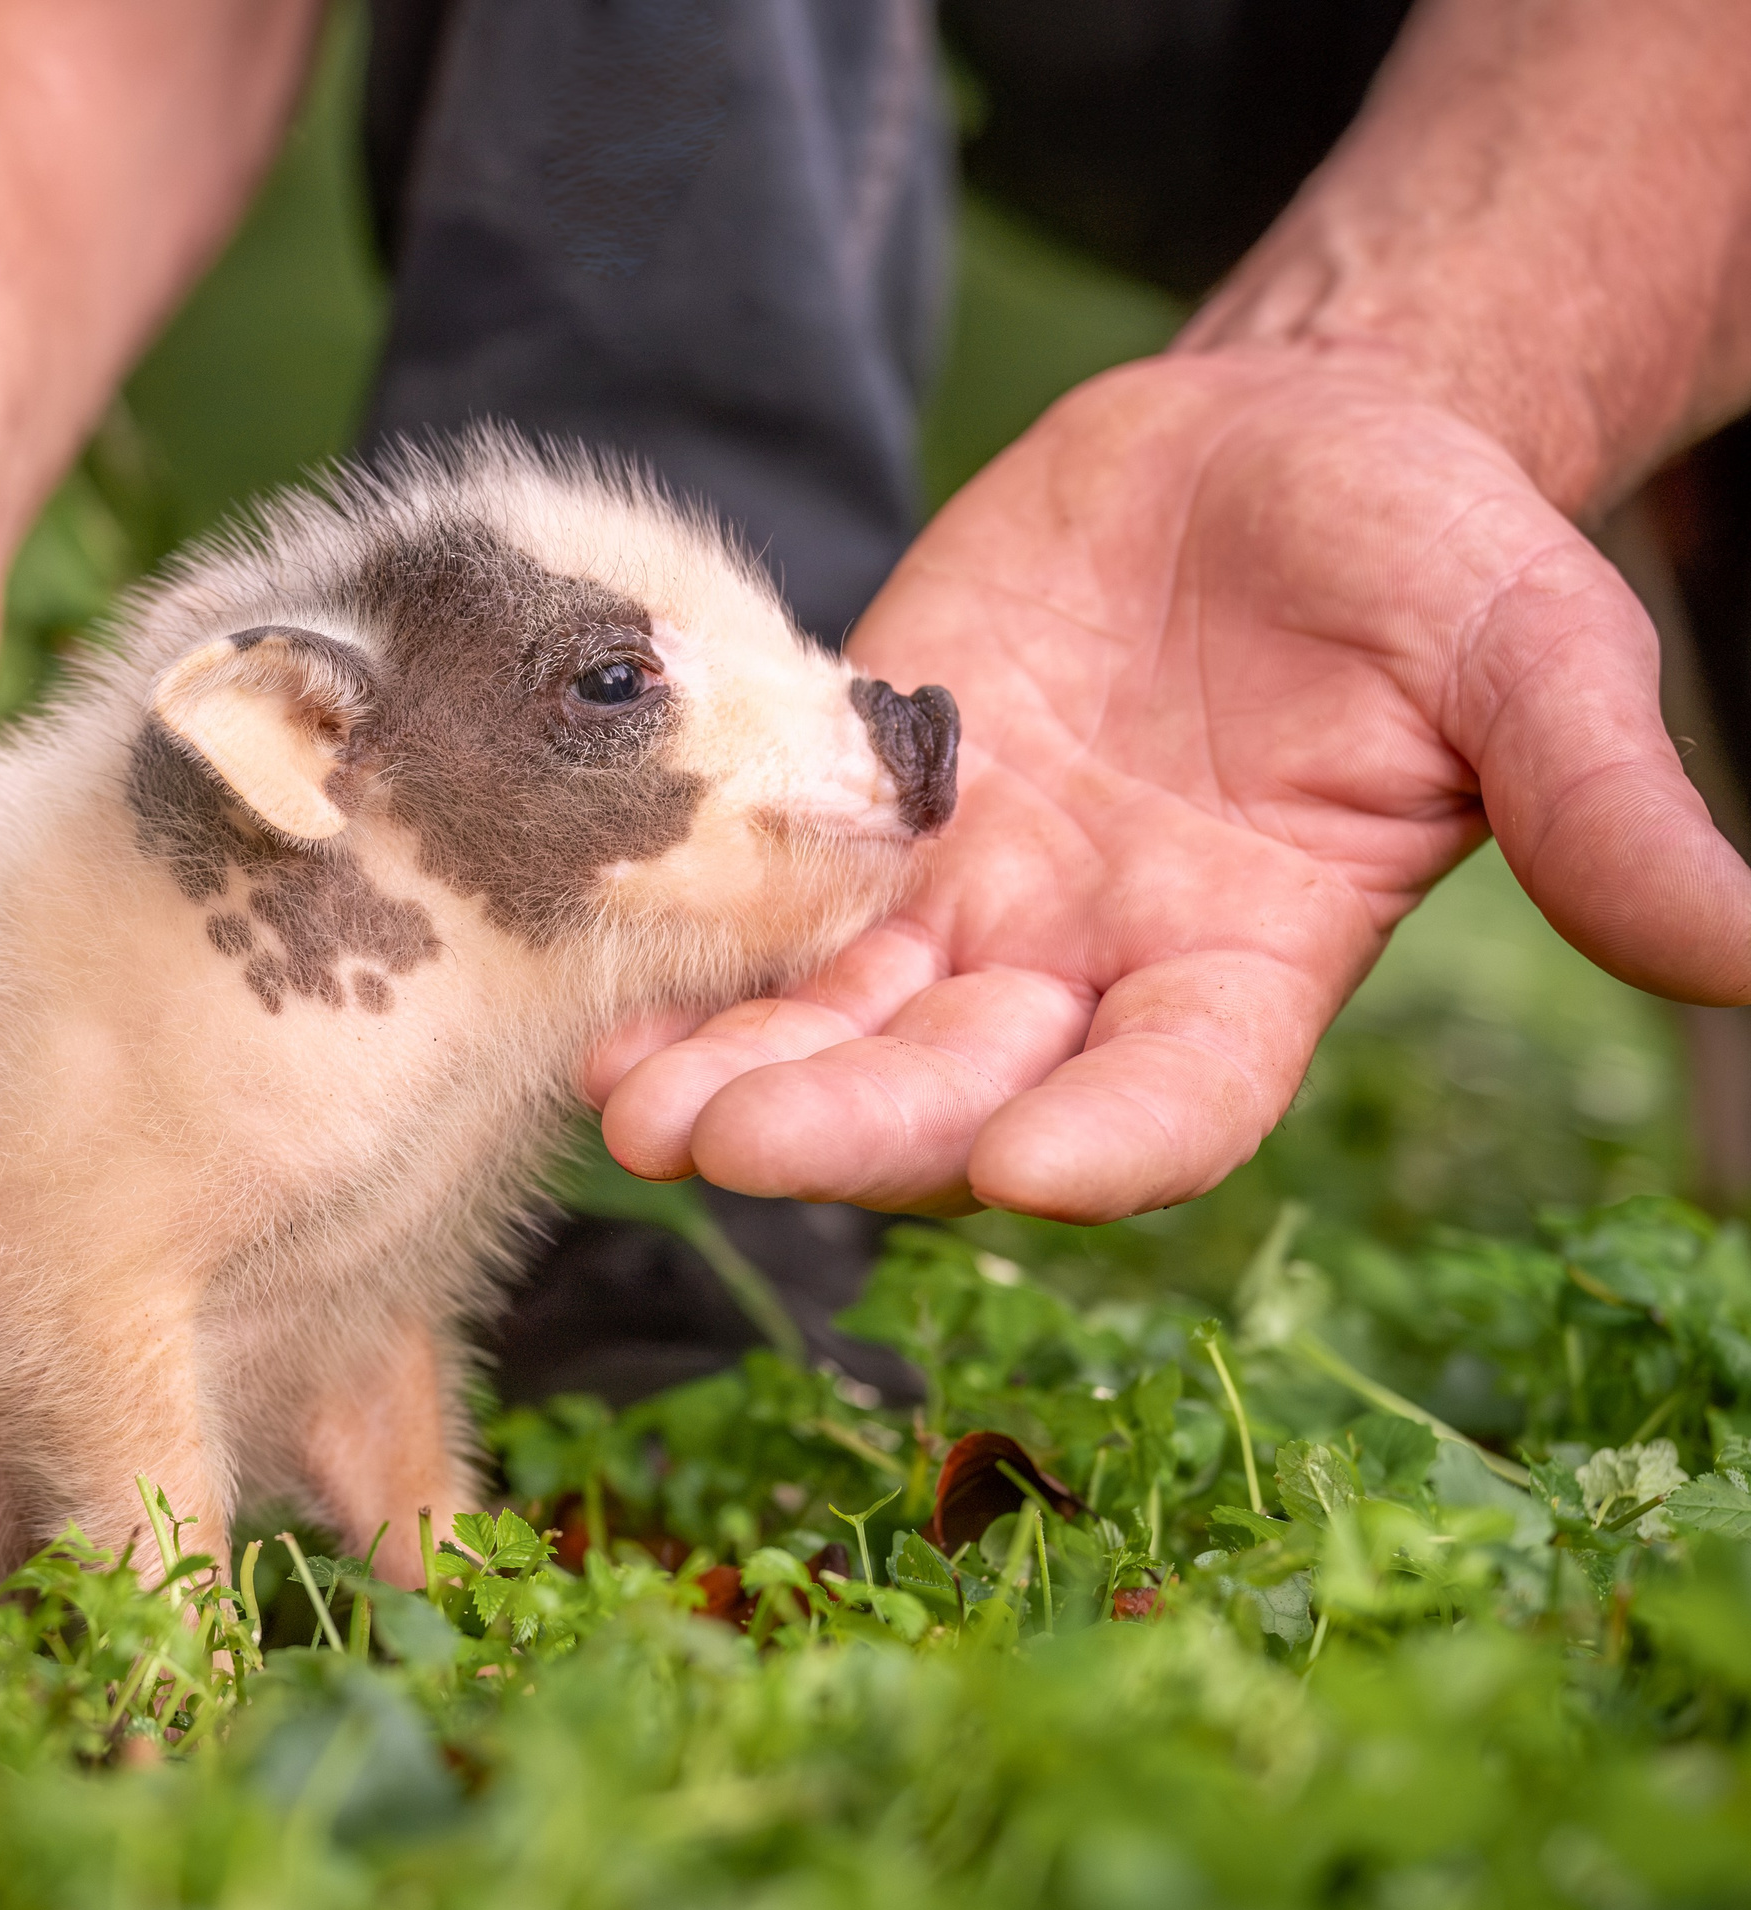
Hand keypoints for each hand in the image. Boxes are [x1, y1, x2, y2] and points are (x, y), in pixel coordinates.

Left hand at [597, 348, 1750, 1222]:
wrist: (1265, 442)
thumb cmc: (1420, 544)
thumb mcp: (1527, 645)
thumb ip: (1597, 797)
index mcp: (1252, 964)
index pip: (1180, 1095)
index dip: (1114, 1137)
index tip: (1034, 1164)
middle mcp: (1093, 966)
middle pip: (970, 1089)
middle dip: (858, 1122)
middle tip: (733, 1144)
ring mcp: (972, 900)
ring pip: (847, 1027)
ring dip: (744, 1072)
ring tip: (634, 1106)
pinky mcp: (871, 817)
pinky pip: (778, 913)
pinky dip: (704, 959)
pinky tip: (613, 996)